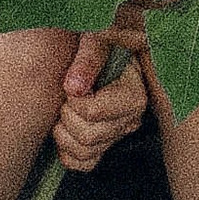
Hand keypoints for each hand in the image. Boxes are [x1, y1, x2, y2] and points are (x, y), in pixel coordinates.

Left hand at [48, 20, 150, 170]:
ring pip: (83, 153)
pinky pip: (83, 163)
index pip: (93, 113)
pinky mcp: (105, 143)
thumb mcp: (99, 36)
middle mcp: (130, 120)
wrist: (107, 46)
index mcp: (134, 96)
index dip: (73, 100)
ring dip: (64, 133)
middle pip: (88, 137)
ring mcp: (117, 134)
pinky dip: (67, 151)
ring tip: (66, 109)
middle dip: (67, 115)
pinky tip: (65, 128)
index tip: (72, 82)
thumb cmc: (105, 38)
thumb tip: (74, 88)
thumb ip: (89, 57)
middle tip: (67, 95)